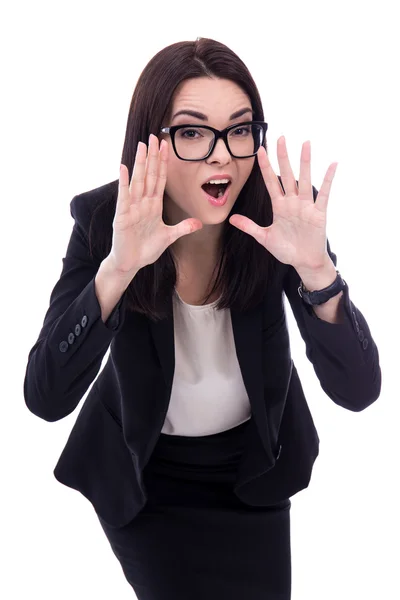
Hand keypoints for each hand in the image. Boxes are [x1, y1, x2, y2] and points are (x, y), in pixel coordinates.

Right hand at [110, 134, 202, 274]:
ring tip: (142, 146)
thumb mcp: (169, 237)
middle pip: (149, 175)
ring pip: (138, 181)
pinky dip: (124, 182)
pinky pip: (124, 197)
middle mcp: (142, 203)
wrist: (131, 263)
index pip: (160, 179)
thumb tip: (199, 223)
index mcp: (153, 206)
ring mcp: (132, 208)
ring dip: (140, 163)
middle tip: (154, 136)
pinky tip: (124, 167)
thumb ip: (183, 228)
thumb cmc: (145, 249)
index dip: (164, 163)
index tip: (166, 146)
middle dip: (153, 156)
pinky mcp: (122, 217)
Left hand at [228, 136, 337, 270]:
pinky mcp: (318, 213)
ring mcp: (306, 206)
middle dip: (283, 157)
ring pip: (304, 179)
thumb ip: (249, 226)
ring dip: (305, 161)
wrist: (304, 262)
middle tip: (280, 137)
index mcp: (279, 206)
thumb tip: (231, 218)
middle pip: (286, 175)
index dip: (265, 167)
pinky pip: (323, 193)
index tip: (260, 150)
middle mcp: (292, 202)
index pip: (270, 182)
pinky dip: (328, 179)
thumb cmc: (286, 250)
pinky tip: (331, 164)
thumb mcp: (264, 237)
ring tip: (305, 143)